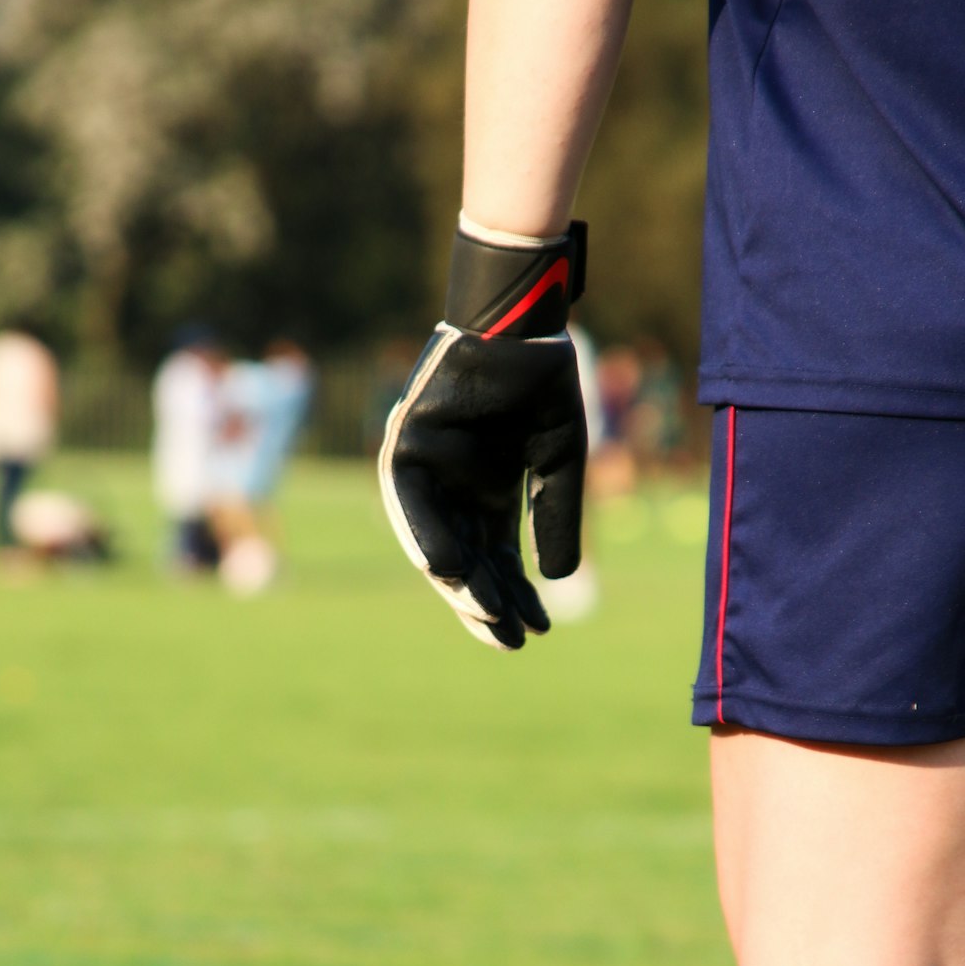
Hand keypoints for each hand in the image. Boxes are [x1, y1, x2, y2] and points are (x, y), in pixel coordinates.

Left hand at [378, 220, 587, 648]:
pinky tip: (446, 572)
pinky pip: (409, 501)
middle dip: (486, 601)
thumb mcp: (560, 464)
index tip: (535, 632)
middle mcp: (453, 488)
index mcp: (487, 493)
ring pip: (434, 538)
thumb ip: (555, 519)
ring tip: (483, 616)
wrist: (521, 326)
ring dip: (457, 580)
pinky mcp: (405, 444)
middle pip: (465, 559)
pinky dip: (425, 534)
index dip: (514, 596)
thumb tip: (559, 582)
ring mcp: (426, 469)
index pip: (495, 559)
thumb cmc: (540, 385)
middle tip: (508, 639)